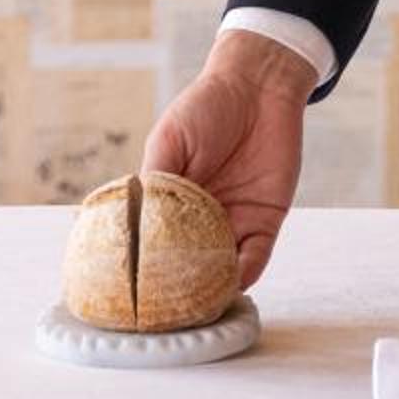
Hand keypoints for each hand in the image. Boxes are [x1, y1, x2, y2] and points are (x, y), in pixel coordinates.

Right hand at [142, 32, 316, 290]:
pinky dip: (244, 273)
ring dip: (210, 289)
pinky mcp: (266, 222)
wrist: (259, 85)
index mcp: (171, 203)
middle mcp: (200, 221)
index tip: (132, 293)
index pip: (155, 245)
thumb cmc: (206, 106)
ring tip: (195, 308)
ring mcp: (233, 223)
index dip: (146, 268)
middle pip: (187, 265)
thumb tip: (133, 224)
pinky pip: (256, 256)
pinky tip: (232, 283)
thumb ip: (155, 181)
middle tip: (162, 313)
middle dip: (177, 289)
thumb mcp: (170, 141)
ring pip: (220, 269)